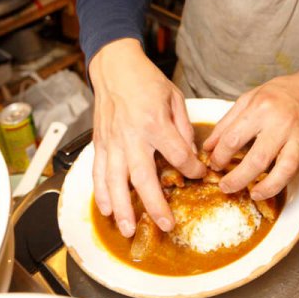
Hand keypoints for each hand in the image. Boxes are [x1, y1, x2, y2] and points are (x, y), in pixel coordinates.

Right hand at [89, 39, 204, 236]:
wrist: (116, 68)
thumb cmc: (147, 81)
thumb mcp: (175, 99)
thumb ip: (183, 129)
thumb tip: (189, 155)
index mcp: (155, 123)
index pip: (178, 155)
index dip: (192, 169)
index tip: (199, 175)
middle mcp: (132, 136)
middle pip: (144, 177)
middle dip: (155, 204)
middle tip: (166, 225)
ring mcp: (113, 141)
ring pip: (116, 181)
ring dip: (123, 208)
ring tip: (129, 229)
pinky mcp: (100, 143)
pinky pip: (98, 172)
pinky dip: (101, 193)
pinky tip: (107, 210)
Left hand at [202, 72, 298, 211]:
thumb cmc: (276, 94)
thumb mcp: (247, 99)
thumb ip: (226, 124)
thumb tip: (208, 147)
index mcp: (261, 109)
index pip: (234, 138)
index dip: (219, 155)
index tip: (214, 163)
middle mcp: (282, 124)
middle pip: (259, 158)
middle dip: (238, 177)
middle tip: (226, 186)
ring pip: (286, 167)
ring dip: (270, 186)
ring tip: (254, 194)